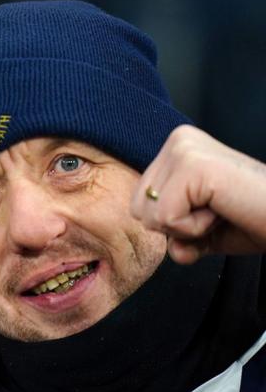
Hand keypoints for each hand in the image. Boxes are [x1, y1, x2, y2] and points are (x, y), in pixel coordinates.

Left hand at [131, 125, 265, 263]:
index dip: (175, 222)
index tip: (214, 211)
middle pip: (137, 207)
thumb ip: (178, 237)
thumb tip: (172, 251)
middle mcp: (179, 140)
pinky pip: (165, 217)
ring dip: (187, 227)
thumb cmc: (256, 220)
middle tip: (219, 212)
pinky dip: (194, 228)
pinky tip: (223, 210)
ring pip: (147, 213)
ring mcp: (184, 149)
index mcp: (178, 147)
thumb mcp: (205, 231)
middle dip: (176, 226)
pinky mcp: (192, 166)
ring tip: (223, 209)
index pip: (139, 201)